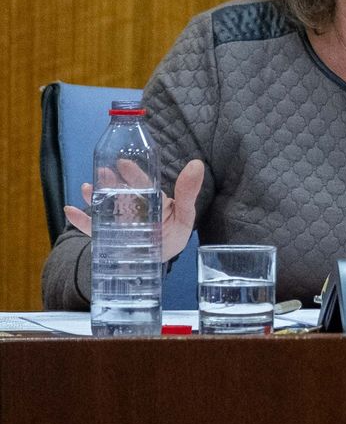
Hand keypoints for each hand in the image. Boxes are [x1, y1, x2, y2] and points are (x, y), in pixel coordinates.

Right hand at [64, 158, 204, 261]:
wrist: (156, 262)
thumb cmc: (173, 235)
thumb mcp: (184, 215)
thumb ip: (188, 192)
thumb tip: (196, 164)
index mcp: (150, 199)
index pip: (140, 182)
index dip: (132, 171)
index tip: (123, 161)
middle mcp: (131, 207)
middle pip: (119, 191)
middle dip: (110, 181)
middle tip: (102, 171)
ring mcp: (117, 221)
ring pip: (103, 206)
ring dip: (93, 196)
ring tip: (86, 188)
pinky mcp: (106, 237)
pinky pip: (91, 228)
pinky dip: (80, 219)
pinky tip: (70, 210)